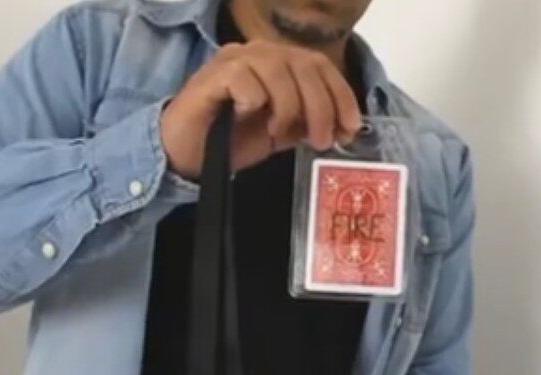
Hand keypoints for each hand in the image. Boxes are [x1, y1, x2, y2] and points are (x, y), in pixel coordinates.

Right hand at [159, 40, 363, 176]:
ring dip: (290, 106)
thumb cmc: (232, 140)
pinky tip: (246, 117)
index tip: (352, 127)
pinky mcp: (212, 75)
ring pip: (278, 68)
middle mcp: (259, 53)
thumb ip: (310, 124)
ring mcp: (234, 60)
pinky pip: (245, 78)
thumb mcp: (283, 133)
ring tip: (281, 133)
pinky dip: (254, 100)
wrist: (188, 155)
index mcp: (279, 62)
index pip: (319, 65)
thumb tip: (344, 128)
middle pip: (304, 65)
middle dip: (321, 106)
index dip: (341, 94)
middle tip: (321, 140)